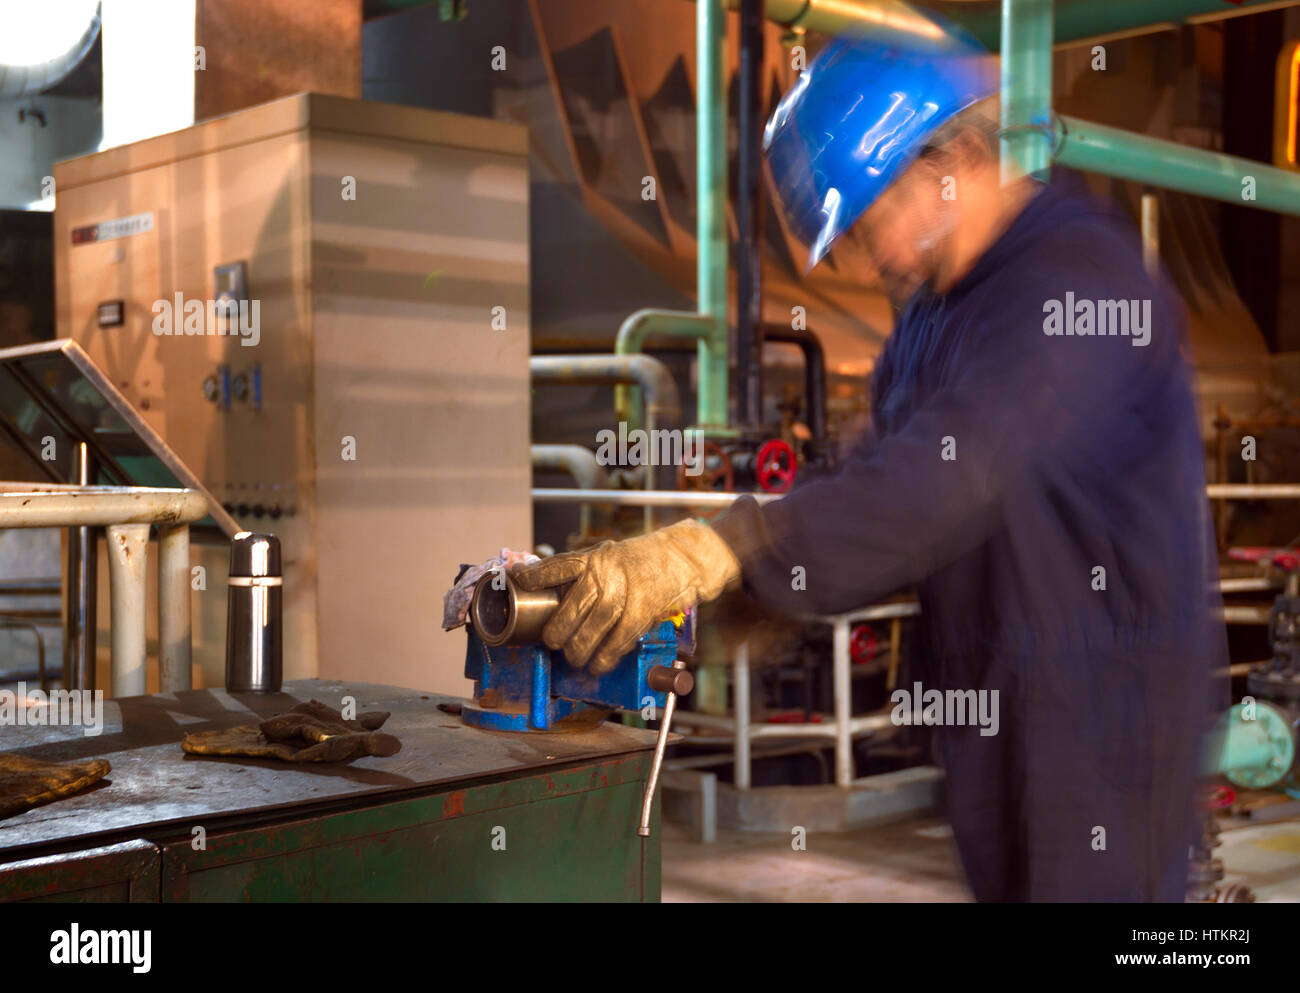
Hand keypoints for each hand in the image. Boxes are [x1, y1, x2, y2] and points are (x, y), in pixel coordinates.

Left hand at [511, 520, 740, 673]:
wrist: (684, 557)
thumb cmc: (643, 560)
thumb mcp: (610, 556)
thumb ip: (585, 575)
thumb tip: (554, 596)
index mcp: (594, 557)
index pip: (559, 566)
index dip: (536, 575)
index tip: (516, 581)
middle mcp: (606, 573)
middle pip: (572, 606)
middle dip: (558, 630)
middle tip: (552, 642)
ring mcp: (625, 591)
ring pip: (593, 627)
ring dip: (580, 648)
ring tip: (575, 658)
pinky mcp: (644, 609)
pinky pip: (619, 639)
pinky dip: (607, 656)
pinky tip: (599, 664)